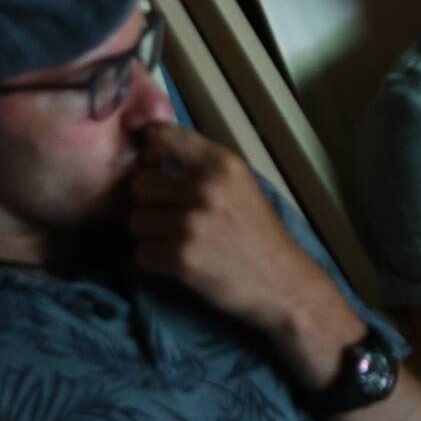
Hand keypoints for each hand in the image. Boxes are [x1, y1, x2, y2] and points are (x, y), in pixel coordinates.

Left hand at [125, 119, 347, 357]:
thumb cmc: (258, 234)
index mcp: (221, 165)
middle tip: (166, 217)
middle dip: (148, 203)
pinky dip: (154, 260)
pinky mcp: (182, 259)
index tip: (153, 166)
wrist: (283, 283)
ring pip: (137, 220)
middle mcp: (205, 190)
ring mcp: (191, 225)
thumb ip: (202, 167)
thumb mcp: (240, 184)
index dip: (150, 152)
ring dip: (149, 234)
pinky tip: (176, 262)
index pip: (165, 137)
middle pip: (141, 184)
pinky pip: (142, 253)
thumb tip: (152, 147)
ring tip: (175, 242)